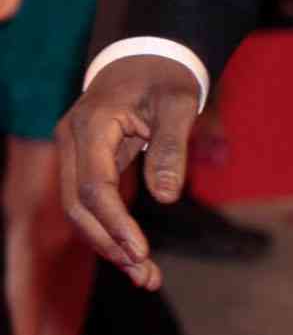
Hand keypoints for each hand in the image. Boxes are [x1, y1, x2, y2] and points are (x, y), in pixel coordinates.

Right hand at [56, 53, 203, 290]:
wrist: (146, 56)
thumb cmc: (165, 77)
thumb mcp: (179, 105)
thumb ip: (172, 148)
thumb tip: (167, 198)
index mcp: (91, 125)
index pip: (96, 186)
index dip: (116, 223)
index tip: (141, 252)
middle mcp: (72, 141)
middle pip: (79, 206)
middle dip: (110, 245)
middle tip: (146, 276)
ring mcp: (74, 153)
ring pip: (81, 210)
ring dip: (110, 246)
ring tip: (147, 277)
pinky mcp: (85, 163)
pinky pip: (92, 203)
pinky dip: (112, 230)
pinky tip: (136, 257)